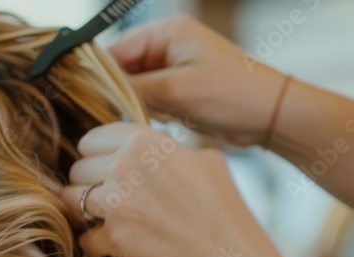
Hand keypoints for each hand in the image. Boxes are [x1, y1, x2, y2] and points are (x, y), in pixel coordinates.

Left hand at [60, 121, 253, 256]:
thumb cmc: (221, 208)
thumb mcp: (204, 159)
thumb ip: (168, 147)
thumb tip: (152, 145)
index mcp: (146, 142)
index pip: (92, 141)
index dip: (96, 157)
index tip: (103, 169)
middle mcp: (125, 167)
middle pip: (78, 169)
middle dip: (90, 184)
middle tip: (111, 198)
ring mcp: (116, 203)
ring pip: (72, 199)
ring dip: (86, 211)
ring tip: (108, 219)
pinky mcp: (113, 238)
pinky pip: (85, 237)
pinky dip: (96, 244)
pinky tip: (114, 244)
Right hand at [109, 15, 288, 146]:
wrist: (270, 115)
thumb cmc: (233, 95)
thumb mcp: (177, 91)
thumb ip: (135, 90)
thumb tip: (99, 96)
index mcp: (167, 32)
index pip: (116, 49)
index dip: (98, 76)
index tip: (83, 101)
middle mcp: (168, 45)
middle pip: (122, 68)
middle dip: (114, 92)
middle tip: (104, 118)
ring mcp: (174, 68)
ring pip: (134, 86)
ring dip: (129, 105)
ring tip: (125, 124)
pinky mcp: (180, 90)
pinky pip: (149, 99)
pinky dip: (144, 112)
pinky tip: (143, 127)